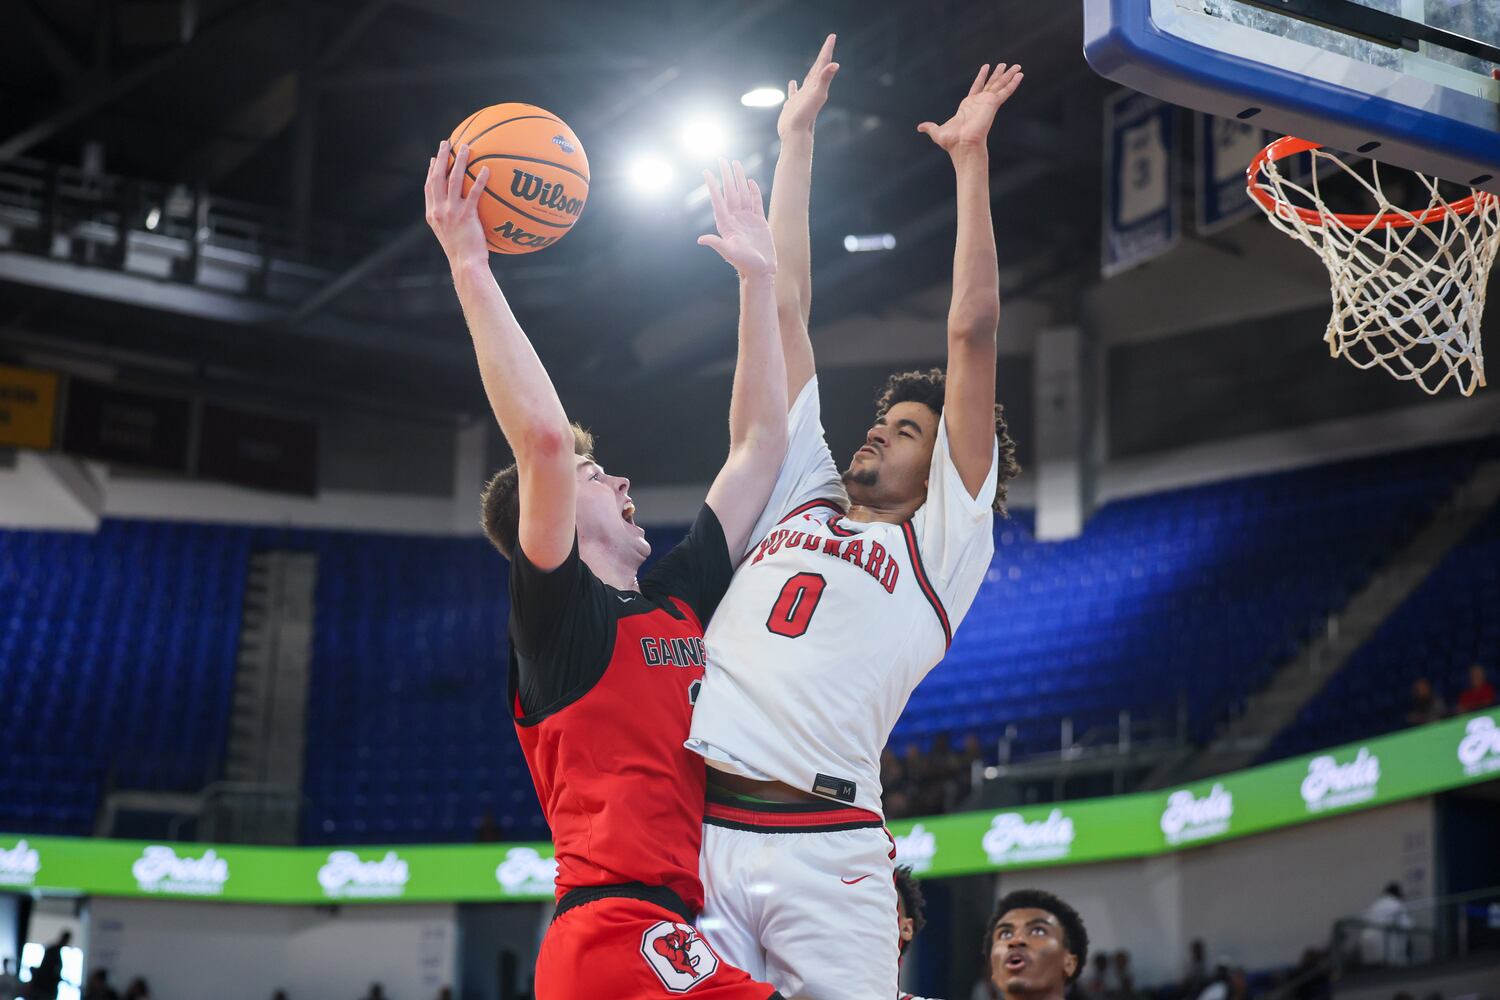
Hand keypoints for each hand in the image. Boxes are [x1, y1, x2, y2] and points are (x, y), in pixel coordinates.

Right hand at [424, 140, 490, 265]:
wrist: (465, 265)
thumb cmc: (463, 254)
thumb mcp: (451, 236)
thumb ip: (452, 221)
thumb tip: (462, 212)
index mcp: (433, 214)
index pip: (429, 188)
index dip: (431, 171)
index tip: (434, 159)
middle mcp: (439, 210)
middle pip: (437, 177)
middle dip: (441, 158)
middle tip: (446, 143)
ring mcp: (451, 212)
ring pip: (453, 180)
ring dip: (459, 161)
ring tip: (466, 147)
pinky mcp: (466, 216)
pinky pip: (474, 193)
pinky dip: (479, 180)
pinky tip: (486, 169)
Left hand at [697, 159, 775, 277]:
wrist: (761, 271)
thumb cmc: (745, 264)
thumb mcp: (730, 253)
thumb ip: (717, 244)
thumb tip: (701, 240)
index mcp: (726, 224)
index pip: (718, 200)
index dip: (712, 186)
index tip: (706, 172)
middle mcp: (735, 219)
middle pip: (730, 192)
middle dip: (726, 175)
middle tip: (722, 159)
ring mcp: (747, 219)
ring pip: (742, 193)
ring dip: (739, 179)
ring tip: (736, 163)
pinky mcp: (759, 221)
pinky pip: (756, 202)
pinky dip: (753, 191)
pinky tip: (749, 181)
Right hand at [778, 33, 839, 137]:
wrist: (796, 135)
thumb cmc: (806, 116)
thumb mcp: (817, 95)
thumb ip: (825, 79)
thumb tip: (835, 64)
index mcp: (818, 85)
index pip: (824, 63)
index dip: (828, 49)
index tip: (832, 36)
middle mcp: (812, 89)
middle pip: (819, 68)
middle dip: (824, 55)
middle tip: (829, 42)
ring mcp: (803, 97)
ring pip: (808, 79)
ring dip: (812, 69)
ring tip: (814, 62)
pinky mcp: (793, 105)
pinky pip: (794, 92)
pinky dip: (794, 86)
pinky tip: (792, 82)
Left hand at [917, 63, 1023, 154]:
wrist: (962, 145)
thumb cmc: (952, 142)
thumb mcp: (937, 132)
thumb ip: (930, 127)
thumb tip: (920, 128)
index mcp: (969, 106)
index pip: (977, 87)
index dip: (981, 77)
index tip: (986, 67)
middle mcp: (980, 103)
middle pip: (991, 84)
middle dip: (999, 74)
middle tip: (1006, 65)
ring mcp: (987, 103)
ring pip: (1000, 85)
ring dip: (1008, 75)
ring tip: (1017, 66)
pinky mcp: (993, 104)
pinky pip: (1005, 91)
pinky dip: (1013, 83)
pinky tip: (1020, 76)